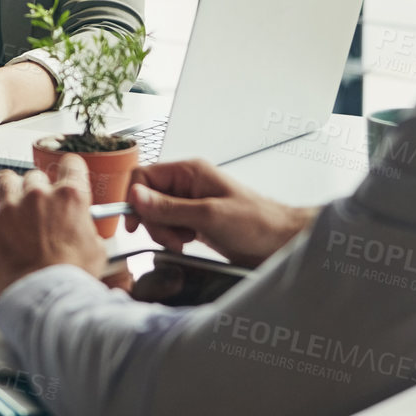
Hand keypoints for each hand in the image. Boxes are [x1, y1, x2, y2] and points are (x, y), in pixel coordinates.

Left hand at [0, 155, 108, 294]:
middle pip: (35, 175)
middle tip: (37, 207)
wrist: (45, 298)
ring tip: (10, 204)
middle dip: (36, 189)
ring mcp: (10, 208)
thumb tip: (85, 232)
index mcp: (69, 197)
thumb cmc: (70, 279)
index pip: (70, 163)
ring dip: (8, 189)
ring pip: (4, 180)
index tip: (65, 175)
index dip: (68, 170)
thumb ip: (88, 231)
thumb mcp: (96, 251)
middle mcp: (38, 195)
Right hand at [125, 159, 318, 267]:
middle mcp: (187, 184)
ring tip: (185, 242)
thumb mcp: (208, 215)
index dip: (135, 198)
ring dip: (164, 232)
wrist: (281, 243)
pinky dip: (173, 238)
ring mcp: (191, 203)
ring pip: (157, 215)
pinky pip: (170, 227)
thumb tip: (135, 196)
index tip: (136, 223)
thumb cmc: (256, 223)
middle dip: (154, 222)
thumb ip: (169, 207)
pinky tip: (189, 243)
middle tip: (173, 239)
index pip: (144, 176)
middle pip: (148, 198)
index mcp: (189, 171)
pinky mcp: (195, 221)